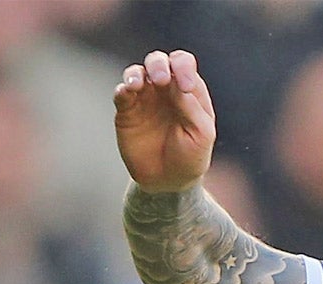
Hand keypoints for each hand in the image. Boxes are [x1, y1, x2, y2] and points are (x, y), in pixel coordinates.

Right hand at [114, 50, 215, 192]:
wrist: (167, 182)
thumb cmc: (190, 157)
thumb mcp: (201, 133)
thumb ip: (191, 106)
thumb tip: (175, 82)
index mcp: (186, 89)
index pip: (183, 64)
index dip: (183, 68)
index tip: (185, 86)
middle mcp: (164, 88)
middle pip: (159, 61)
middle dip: (159, 65)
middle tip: (161, 80)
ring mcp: (144, 98)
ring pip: (137, 72)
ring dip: (137, 73)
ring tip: (137, 84)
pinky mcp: (126, 111)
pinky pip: (121, 92)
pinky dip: (123, 88)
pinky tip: (127, 91)